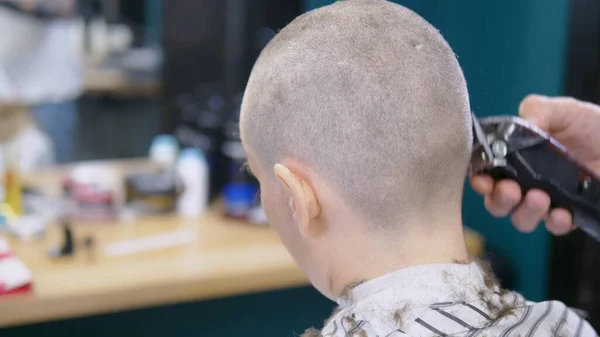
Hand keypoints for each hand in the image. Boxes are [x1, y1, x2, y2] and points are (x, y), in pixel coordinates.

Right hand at [470, 95, 599, 234]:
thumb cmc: (591, 126)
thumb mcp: (563, 110)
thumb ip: (538, 110)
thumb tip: (521, 123)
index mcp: (515, 158)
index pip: (486, 172)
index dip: (479, 178)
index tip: (482, 179)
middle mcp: (525, 182)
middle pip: (497, 202)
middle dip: (498, 199)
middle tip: (511, 190)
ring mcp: (546, 200)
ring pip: (521, 219)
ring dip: (524, 212)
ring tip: (540, 198)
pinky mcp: (570, 214)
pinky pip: (555, 227)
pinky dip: (555, 223)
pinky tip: (562, 213)